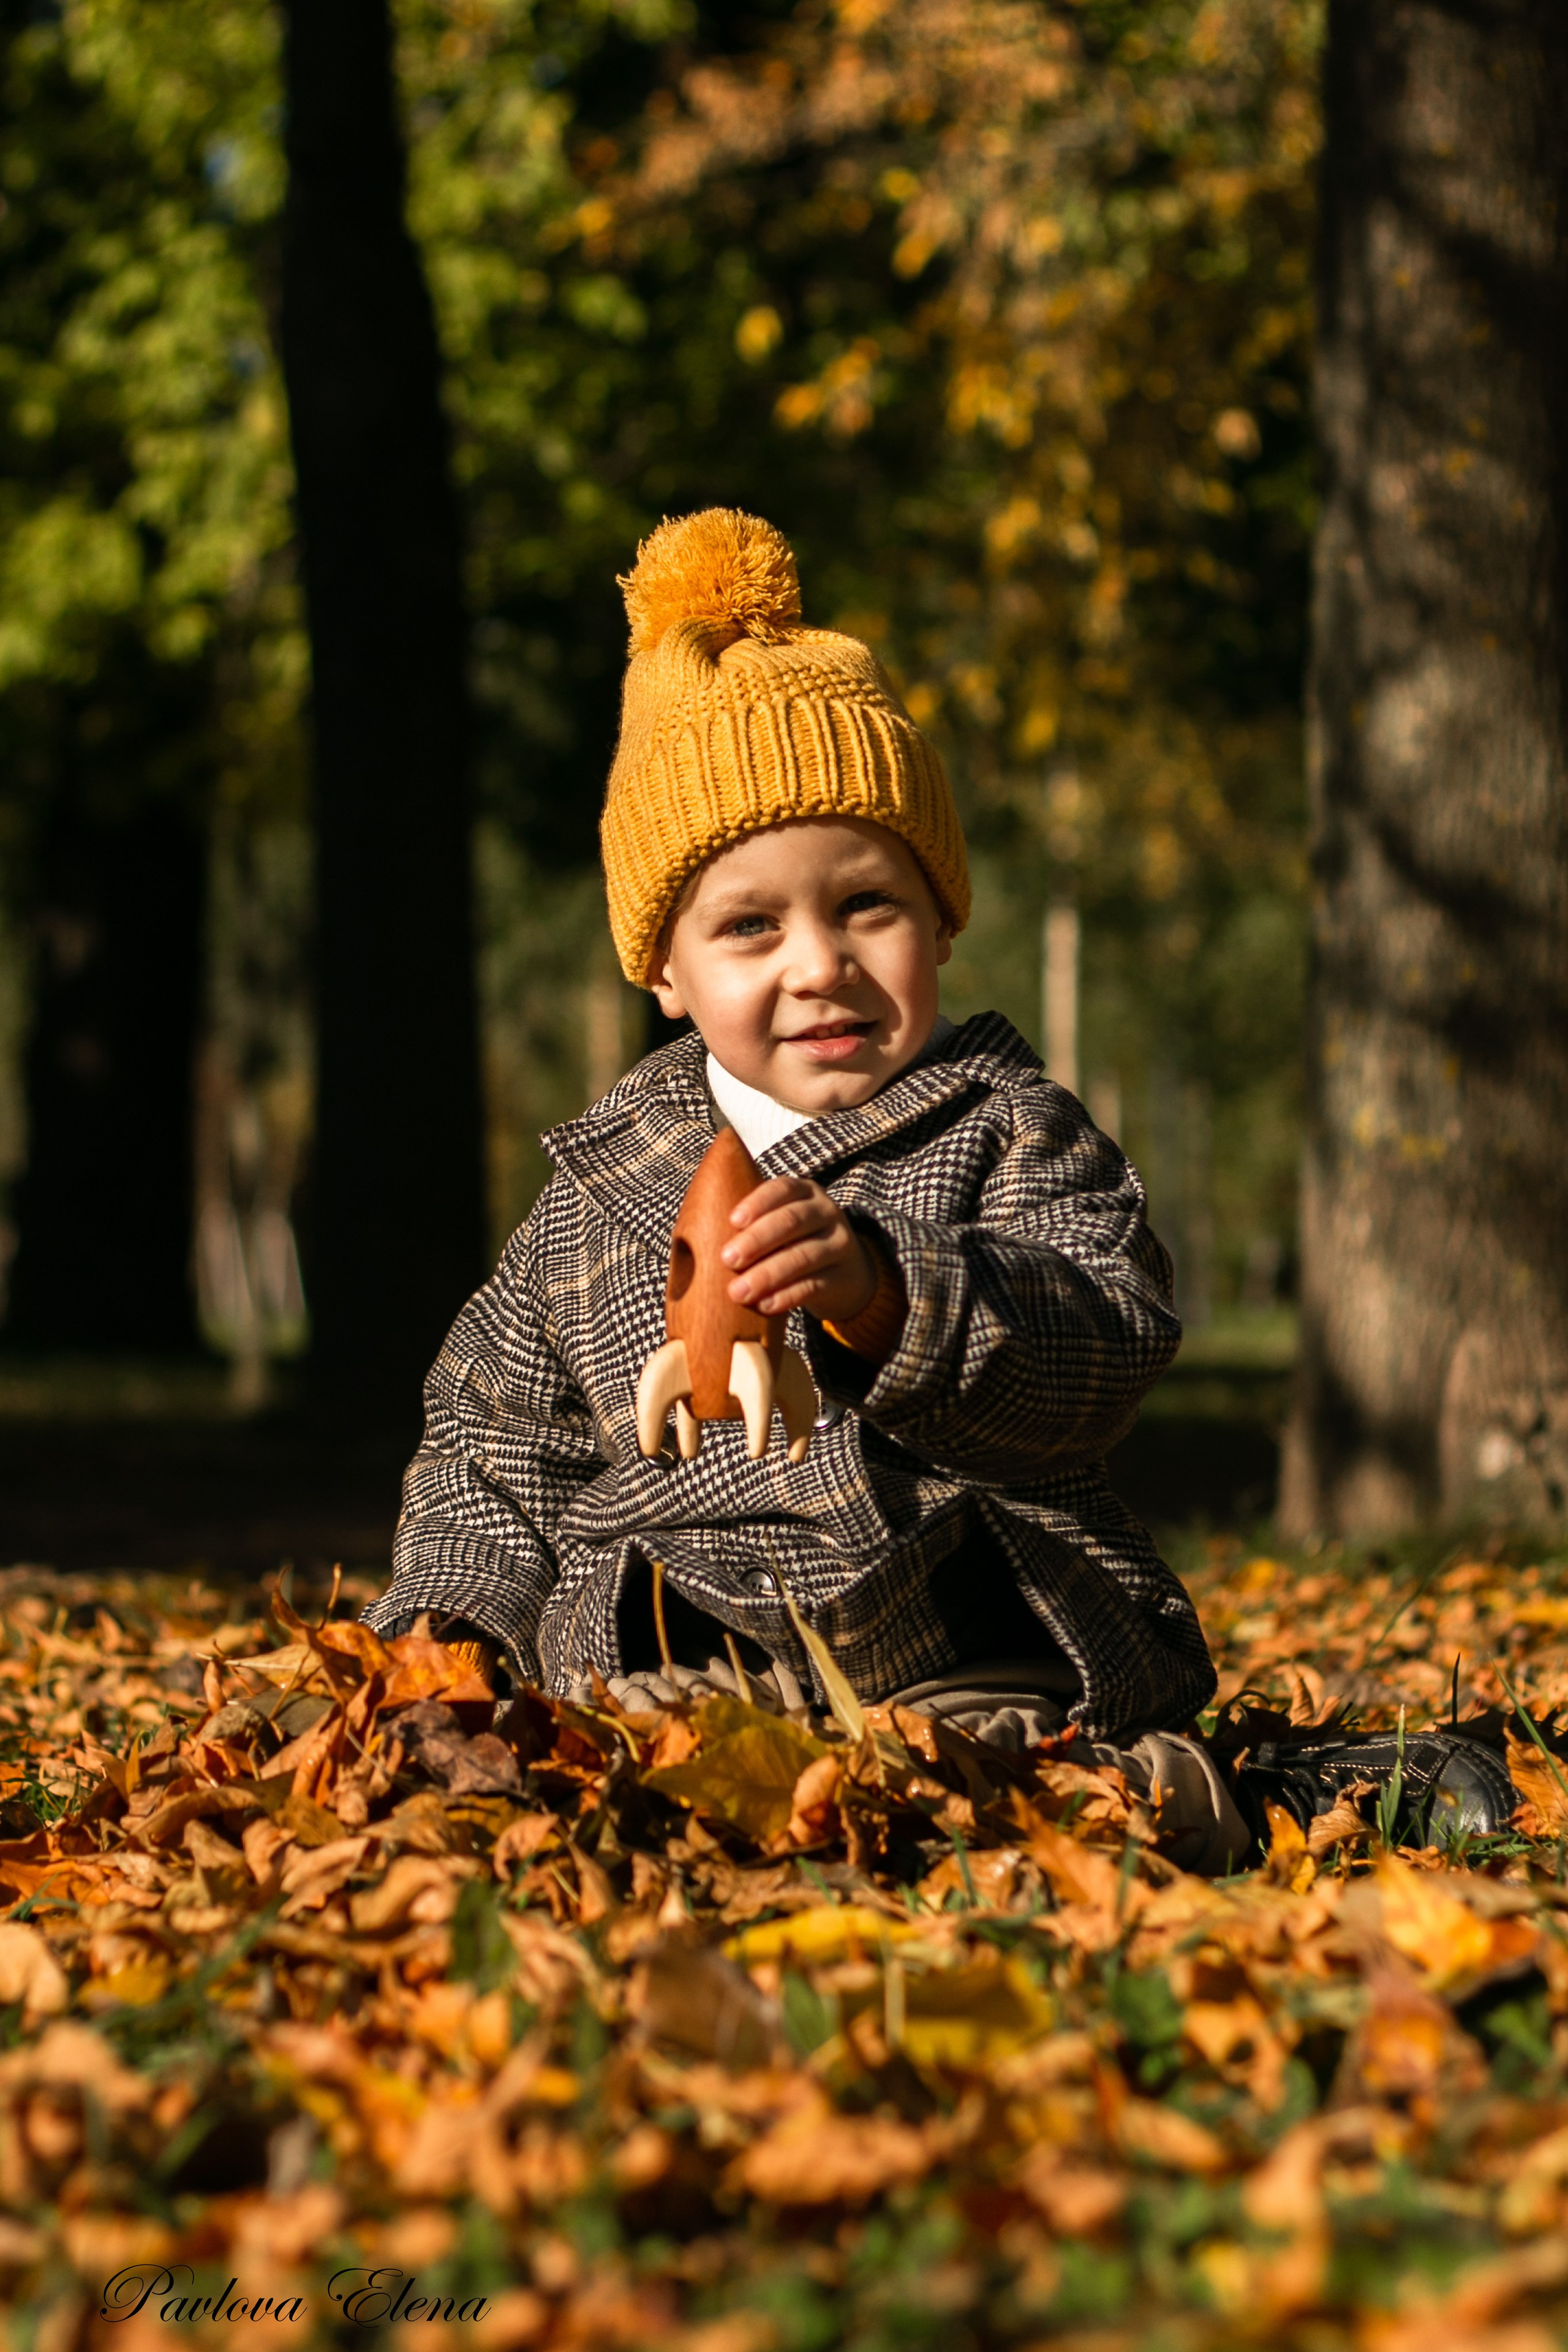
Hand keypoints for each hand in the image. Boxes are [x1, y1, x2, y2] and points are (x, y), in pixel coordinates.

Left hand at [721, 1175, 877, 1323]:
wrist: (846, 1274)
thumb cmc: (793, 1245)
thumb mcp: (779, 1226)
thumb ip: (750, 1225)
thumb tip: (693, 1239)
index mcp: (804, 1193)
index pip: (782, 1189)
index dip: (757, 1203)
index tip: (732, 1220)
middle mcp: (826, 1212)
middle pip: (792, 1221)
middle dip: (757, 1239)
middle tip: (727, 1259)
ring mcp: (839, 1244)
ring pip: (804, 1255)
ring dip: (767, 1274)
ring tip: (738, 1291)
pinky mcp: (842, 1278)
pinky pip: (813, 1286)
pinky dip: (787, 1296)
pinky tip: (764, 1305)